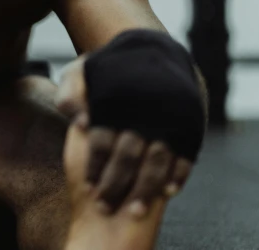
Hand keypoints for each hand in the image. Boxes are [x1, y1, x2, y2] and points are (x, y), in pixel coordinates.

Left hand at [55, 57, 191, 215]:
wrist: (152, 48)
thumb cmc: (109, 69)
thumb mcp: (79, 72)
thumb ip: (69, 94)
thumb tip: (80, 122)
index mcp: (114, 99)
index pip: (102, 142)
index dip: (94, 168)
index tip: (87, 186)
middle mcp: (142, 109)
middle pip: (128, 156)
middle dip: (115, 186)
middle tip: (103, 207)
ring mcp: (168, 118)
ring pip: (157, 161)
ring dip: (145, 190)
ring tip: (132, 210)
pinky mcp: (189, 123)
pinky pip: (185, 155)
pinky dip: (177, 176)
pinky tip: (166, 192)